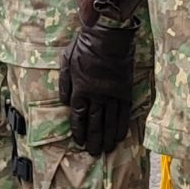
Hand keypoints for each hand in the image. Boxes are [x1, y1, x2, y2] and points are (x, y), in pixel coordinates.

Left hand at [57, 0, 139, 154]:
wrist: (108, 36)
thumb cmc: (84, 45)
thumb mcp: (66, 60)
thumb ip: (64, 83)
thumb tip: (64, 102)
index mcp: (80, 88)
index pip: (78, 115)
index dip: (79, 130)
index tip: (79, 142)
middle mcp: (96, 95)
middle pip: (94, 123)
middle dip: (93, 139)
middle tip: (94, 153)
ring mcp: (112, 94)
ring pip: (110, 121)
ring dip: (107, 137)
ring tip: (106, 149)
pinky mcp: (125, 91)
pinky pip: (124, 113)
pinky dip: (122, 126)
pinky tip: (121, 136)